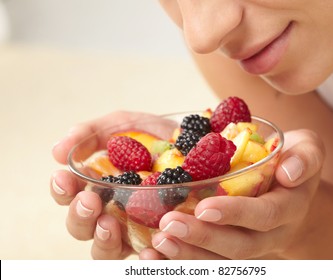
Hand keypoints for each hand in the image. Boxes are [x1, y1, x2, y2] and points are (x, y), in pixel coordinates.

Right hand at [50, 111, 172, 258]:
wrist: (194, 142)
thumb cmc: (152, 136)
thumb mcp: (121, 125)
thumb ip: (89, 134)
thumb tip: (57, 152)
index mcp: (97, 186)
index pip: (69, 195)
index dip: (62, 189)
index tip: (64, 177)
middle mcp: (110, 210)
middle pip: (82, 226)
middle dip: (79, 216)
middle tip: (89, 201)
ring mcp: (134, 228)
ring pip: (106, 249)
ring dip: (102, 239)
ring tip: (109, 224)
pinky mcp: (160, 238)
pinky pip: (149, 257)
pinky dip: (145, 257)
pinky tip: (148, 249)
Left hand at [140, 129, 325, 258]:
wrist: (292, 189)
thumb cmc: (293, 162)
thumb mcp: (309, 150)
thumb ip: (306, 158)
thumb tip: (289, 172)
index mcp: (289, 207)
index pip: (265, 215)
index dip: (237, 214)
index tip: (205, 207)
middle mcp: (270, 234)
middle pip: (240, 246)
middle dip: (204, 239)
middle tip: (168, 226)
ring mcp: (251, 244)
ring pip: (221, 260)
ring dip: (188, 255)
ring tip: (157, 243)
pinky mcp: (231, 246)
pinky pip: (208, 259)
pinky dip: (181, 259)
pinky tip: (153, 255)